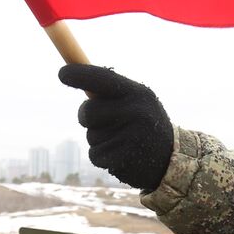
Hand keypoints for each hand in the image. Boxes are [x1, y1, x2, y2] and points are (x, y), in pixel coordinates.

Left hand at [57, 64, 173, 191]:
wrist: (170, 160)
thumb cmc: (144, 124)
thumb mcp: (136, 101)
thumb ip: (109, 91)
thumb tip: (70, 73)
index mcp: (139, 94)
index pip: (103, 79)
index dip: (79, 75)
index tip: (62, 74)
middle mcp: (136, 112)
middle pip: (88, 112)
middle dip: (86, 117)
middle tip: (101, 120)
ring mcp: (131, 137)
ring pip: (91, 136)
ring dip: (99, 139)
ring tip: (122, 140)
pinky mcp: (124, 160)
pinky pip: (95, 155)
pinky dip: (102, 156)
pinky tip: (121, 155)